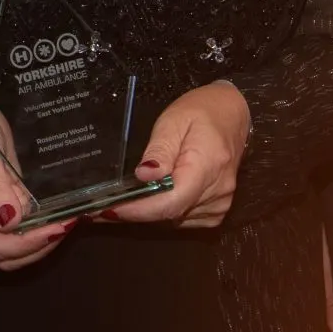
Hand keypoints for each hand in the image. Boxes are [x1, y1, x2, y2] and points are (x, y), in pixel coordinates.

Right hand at [0, 70, 72, 270]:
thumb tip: (12, 223)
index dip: (26, 244)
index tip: (56, 229)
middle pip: (5, 253)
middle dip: (37, 247)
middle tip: (66, 226)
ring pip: (15, 241)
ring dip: (41, 238)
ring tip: (67, 221)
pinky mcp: (1, 193)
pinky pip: (21, 218)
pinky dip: (40, 222)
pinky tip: (59, 211)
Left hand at [104, 80, 250, 229]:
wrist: (233, 115)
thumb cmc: (203, 112)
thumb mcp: (174, 120)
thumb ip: (159, 149)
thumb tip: (143, 175)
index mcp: (207, 167)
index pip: (170, 202)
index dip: (138, 210)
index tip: (108, 210)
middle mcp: (217, 193)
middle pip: (169, 214)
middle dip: (134, 211)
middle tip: (98, 207)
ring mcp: (219, 205)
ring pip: (173, 219)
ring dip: (148, 212)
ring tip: (122, 199)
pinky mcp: (216, 211)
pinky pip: (183, 219)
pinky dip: (164, 211)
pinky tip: (153, 197)